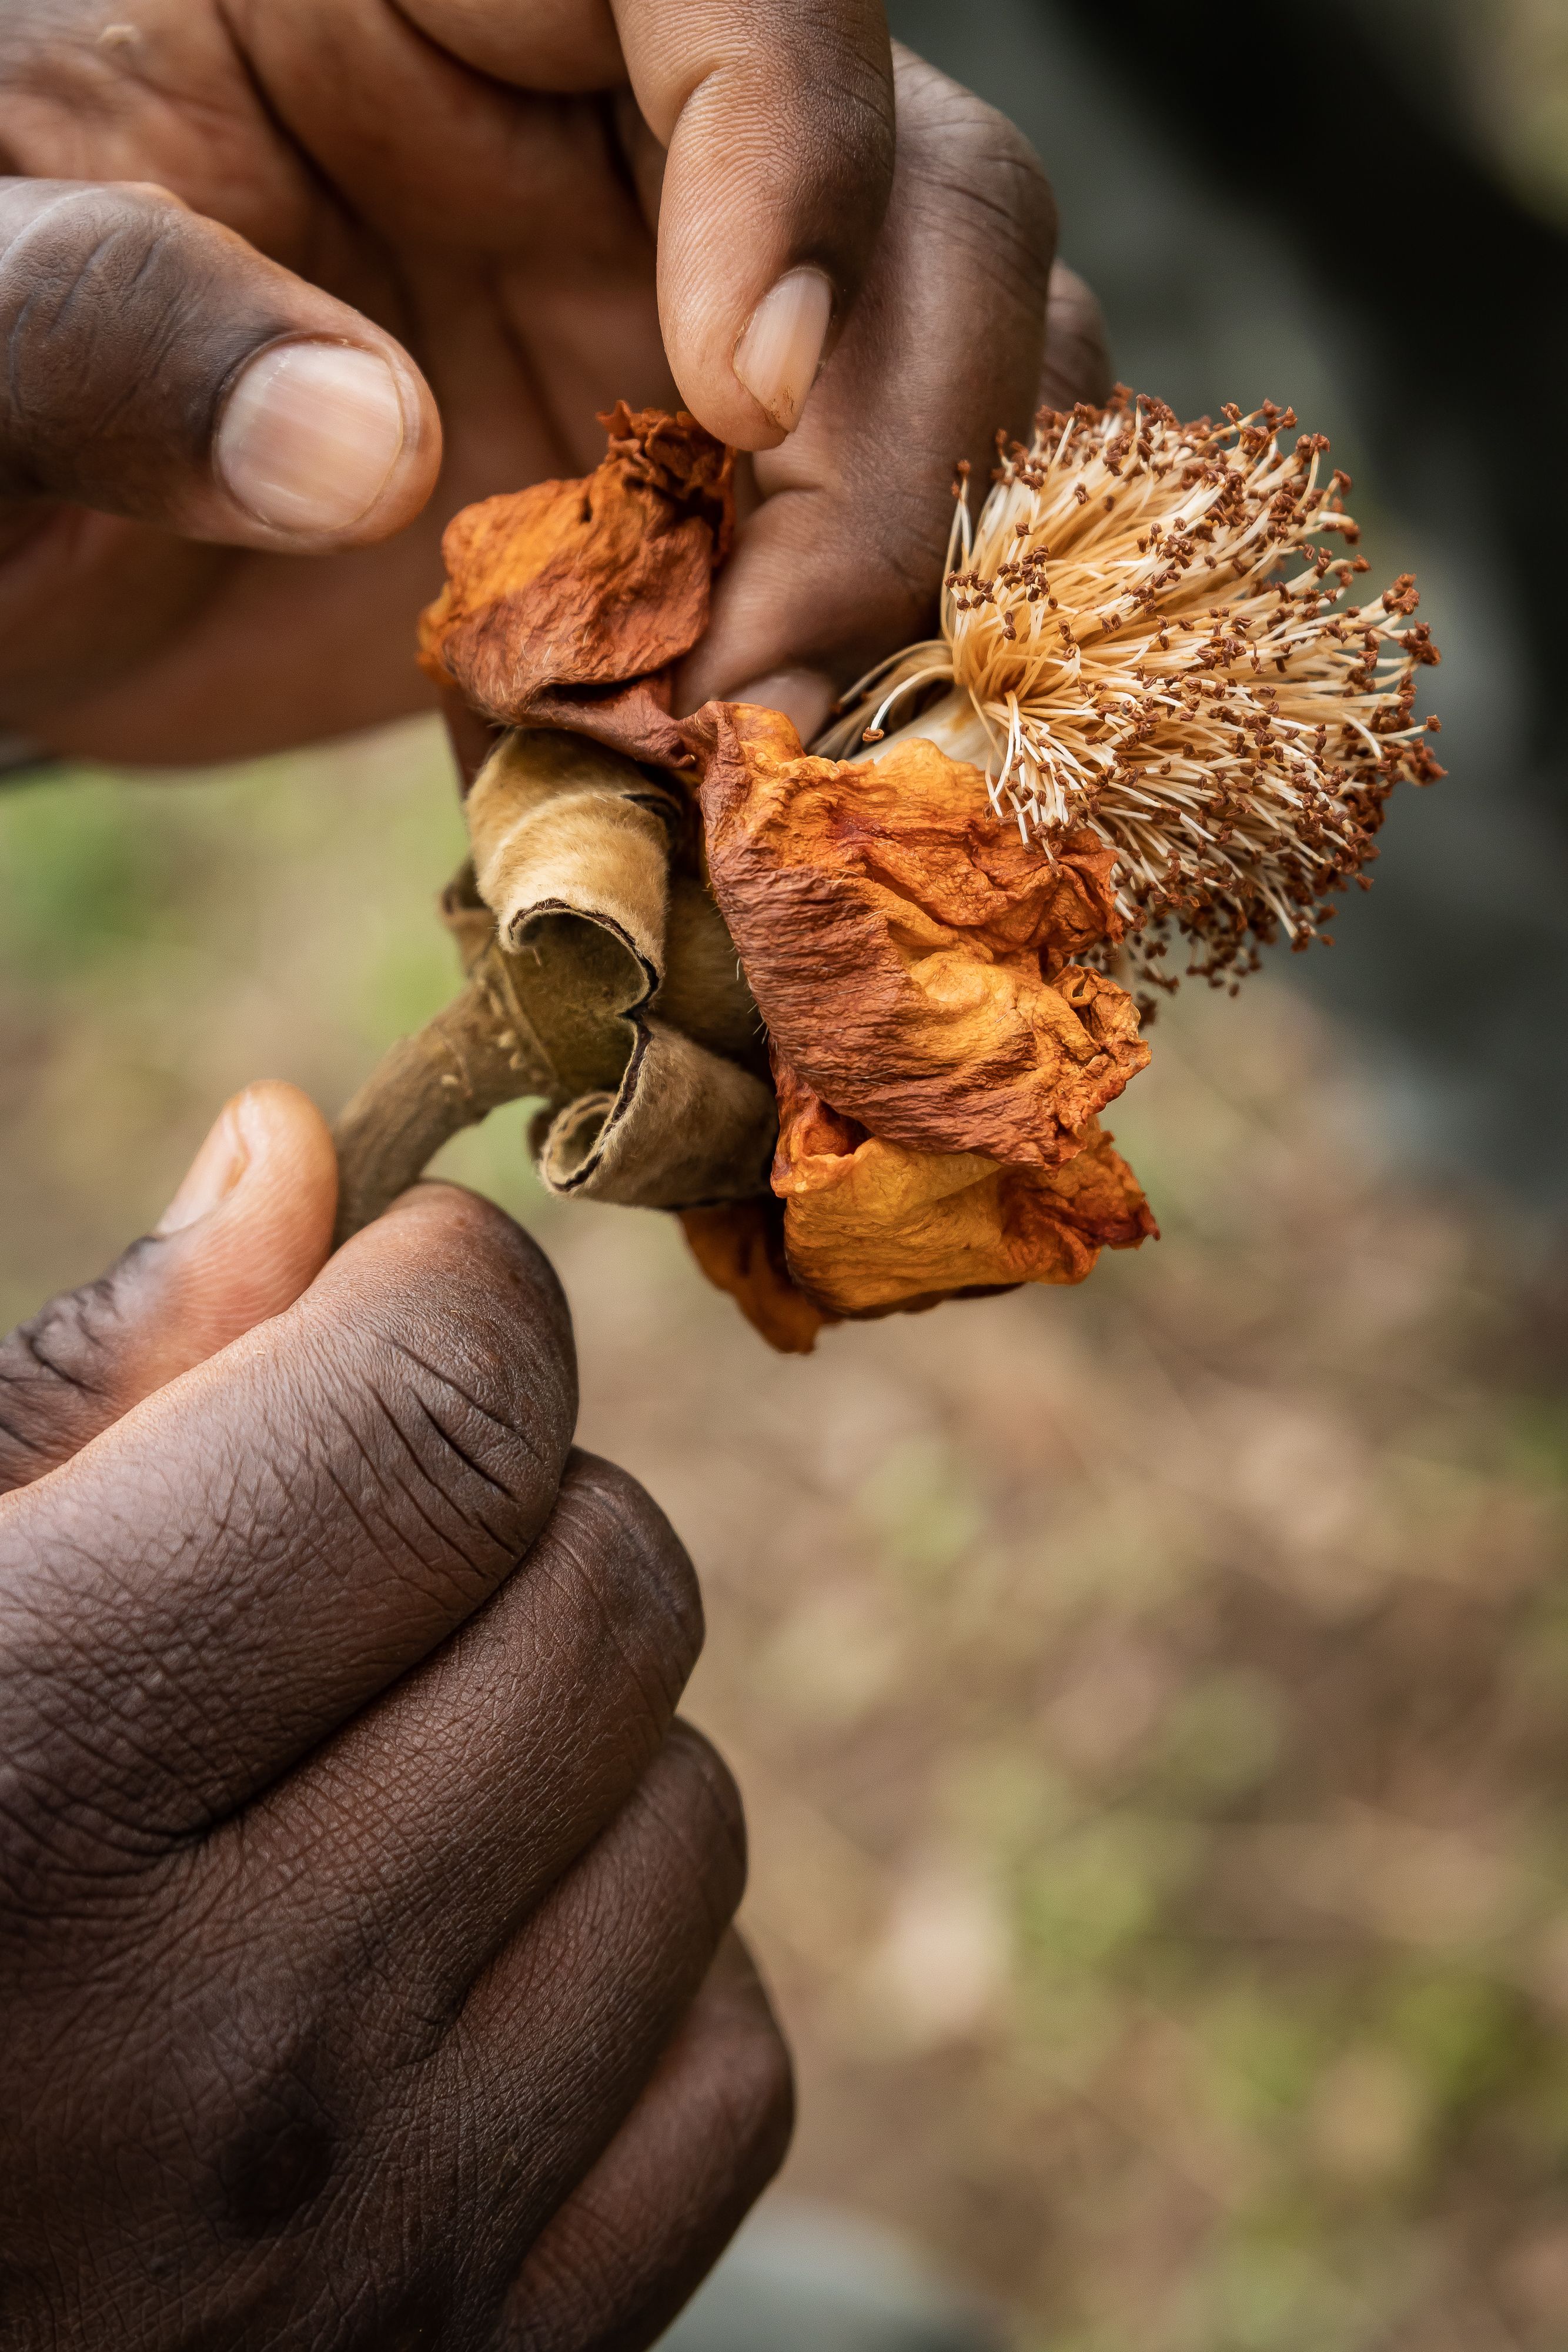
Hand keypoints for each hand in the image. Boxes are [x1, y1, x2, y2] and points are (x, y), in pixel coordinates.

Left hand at [0, 1, 1107, 763]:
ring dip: (922, 580)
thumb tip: (365, 444)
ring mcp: (681, 317)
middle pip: (925, 198)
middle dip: (894, 457)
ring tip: (764, 758)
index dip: (798, 156)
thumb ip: (108, 332)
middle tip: (758, 692)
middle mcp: (606, 129)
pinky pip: (893, 540)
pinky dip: (883, 667)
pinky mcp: (710, 494)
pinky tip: (762, 778)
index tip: (744, 396)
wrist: (21, 554)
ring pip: (965, 370)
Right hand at [0, 1084, 789, 2348]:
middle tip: (346, 1565)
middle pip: (607, 1588)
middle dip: (508, 1510)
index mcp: (22, 1786)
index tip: (398, 1299)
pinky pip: (726, 2063)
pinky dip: (626, 1973)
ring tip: (358, 1794)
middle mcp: (226, 2052)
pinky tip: (448, 1976)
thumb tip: (300, 1157)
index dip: (452, 1299)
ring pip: (692, 1810)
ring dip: (570, 1746)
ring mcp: (381, 2254)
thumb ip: (87, 1399)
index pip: (442, 1419)